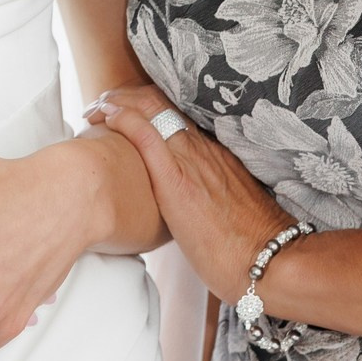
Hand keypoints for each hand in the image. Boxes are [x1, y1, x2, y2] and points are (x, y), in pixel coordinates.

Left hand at [86, 84, 292, 300]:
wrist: (268, 262)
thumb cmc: (248, 247)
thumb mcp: (226, 209)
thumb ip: (208, 196)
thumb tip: (192, 207)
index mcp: (215, 154)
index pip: (175, 113)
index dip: (145, 105)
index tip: (121, 109)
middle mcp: (204, 148)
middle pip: (160, 102)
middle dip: (125, 98)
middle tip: (100, 106)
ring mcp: (191, 160)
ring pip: (150, 109)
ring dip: (116, 104)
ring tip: (93, 111)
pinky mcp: (177, 178)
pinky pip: (146, 133)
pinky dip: (122, 118)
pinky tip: (105, 117)